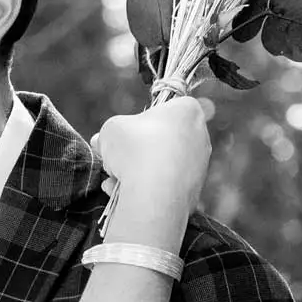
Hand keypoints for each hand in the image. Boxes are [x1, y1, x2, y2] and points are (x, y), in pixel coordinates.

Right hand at [90, 97, 211, 238]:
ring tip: (117, 178)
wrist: (154, 195)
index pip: (166, 106)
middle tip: (117, 156)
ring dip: (137, 171)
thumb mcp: (111, 128)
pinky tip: (125, 193)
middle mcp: (200, 135)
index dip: (143, 118)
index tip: (129, 130)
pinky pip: (165, 185)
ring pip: (161, 164)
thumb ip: (109, 132)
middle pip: (161, 137)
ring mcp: (200, 164)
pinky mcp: (194, 190)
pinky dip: (147, 188)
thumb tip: (102, 142)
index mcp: (187, 110)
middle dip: (138, 148)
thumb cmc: (135, 151)